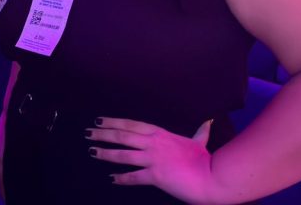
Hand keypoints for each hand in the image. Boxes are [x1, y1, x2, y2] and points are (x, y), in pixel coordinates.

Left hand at [86, 117, 216, 202]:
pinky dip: (121, 178)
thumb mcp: (199, 142)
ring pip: (123, 154)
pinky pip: (133, 177)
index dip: (114, 122)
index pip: (131, 125)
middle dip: (102, 134)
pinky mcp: (155, 176)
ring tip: (92, 151)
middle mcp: (153, 143)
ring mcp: (153, 159)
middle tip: (88, 133)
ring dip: (105, 153)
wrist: (212, 178)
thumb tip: (209, 122)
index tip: (100, 121)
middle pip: (122, 136)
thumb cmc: (205, 161)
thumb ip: (200, 132)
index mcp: (160, 134)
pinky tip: (112, 179)